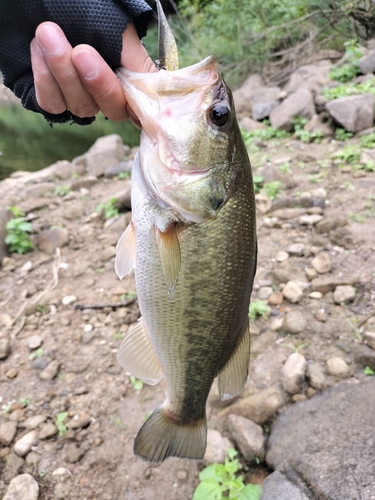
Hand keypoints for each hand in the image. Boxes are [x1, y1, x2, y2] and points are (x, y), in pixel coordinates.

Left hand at [30, 21, 156, 123]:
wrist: (51, 0)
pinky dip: (45, 78)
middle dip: (96, 81)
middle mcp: (108, 95)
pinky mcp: (53, 98)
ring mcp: (80, 98)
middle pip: (111, 109)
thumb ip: (138, 65)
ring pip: (81, 106)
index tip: (127, 87)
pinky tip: (38, 48)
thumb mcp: (122, 32)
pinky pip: (52, 104)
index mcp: (131, 79)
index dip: (137, 103)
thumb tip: (154, 94)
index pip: (141, 106)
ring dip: (64, 71)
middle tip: (81, 51)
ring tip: (48, 33)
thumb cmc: (92, 9)